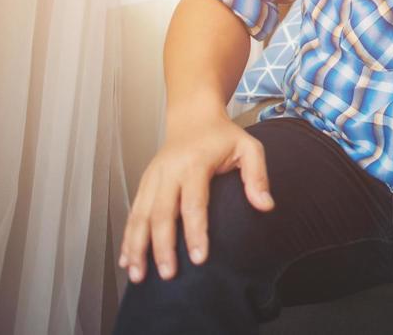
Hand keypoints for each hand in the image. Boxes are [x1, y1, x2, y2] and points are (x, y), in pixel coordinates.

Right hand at [118, 107, 273, 283]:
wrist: (192, 115)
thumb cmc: (224, 136)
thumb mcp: (249, 147)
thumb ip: (258, 176)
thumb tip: (266, 206)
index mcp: (195, 163)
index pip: (194, 203)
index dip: (195, 232)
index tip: (199, 259)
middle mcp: (169, 171)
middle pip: (162, 213)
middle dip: (162, 247)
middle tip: (168, 275)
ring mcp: (153, 177)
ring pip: (141, 216)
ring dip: (137, 247)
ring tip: (136, 276)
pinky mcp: (144, 182)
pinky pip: (134, 212)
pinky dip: (128, 237)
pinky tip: (126, 259)